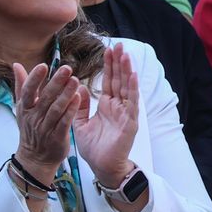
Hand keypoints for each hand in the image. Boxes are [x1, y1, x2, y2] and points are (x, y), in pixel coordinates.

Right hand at [11, 60, 83, 180]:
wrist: (35, 158)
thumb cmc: (30, 128)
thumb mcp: (22, 108)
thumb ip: (21, 85)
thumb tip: (16, 64)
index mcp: (25, 108)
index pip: (27, 91)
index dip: (34, 78)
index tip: (44, 65)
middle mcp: (34, 117)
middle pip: (45, 98)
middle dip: (56, 82)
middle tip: (67, 68)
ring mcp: (45, 128)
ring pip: (55, 109)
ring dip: (66, 94)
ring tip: (76, 80)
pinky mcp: (57, 137)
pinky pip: (64, 122)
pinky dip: (70, 110)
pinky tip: (78, 99)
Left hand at [72, 43, 139, 188]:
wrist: (102, 167)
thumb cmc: (94, 148)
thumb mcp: (80, 124)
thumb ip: (79, 106)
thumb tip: (79, 87)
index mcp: (107, 106)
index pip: (109, 81)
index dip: (109, 66)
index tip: (108, 50)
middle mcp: (119, 107)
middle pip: (119, 80)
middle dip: (119, 63)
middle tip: (119, 44)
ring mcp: (126, 113)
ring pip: (127, 87)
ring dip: (127, 71)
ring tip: (126, 55)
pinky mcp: (130, 122)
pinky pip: (132, 103)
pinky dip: (132, 89)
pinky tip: (132, 76)